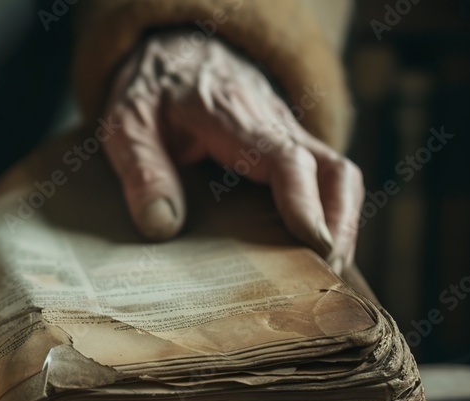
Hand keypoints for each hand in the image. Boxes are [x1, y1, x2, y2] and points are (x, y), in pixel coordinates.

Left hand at [103, 31, 362, 271]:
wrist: (174, 54)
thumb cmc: (151, 91)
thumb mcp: (127, 123)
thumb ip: (141, 170)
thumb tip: (162, 226)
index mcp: (234, 116)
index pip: (285, 159)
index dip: (304, 204)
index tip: (313, 246)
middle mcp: (274, 123)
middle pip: (333, 169)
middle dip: (339, 225)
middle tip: (324, 276)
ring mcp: (288, 135)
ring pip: (339, 174)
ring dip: (341, 223)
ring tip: (325, 274)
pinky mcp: (290, 148)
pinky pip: (325, 179)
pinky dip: (330, 215)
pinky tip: (313, 254)